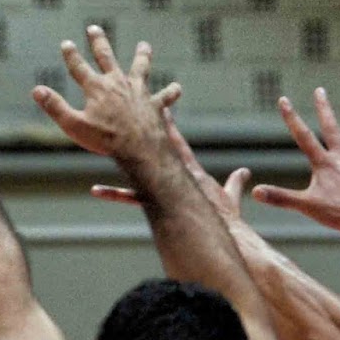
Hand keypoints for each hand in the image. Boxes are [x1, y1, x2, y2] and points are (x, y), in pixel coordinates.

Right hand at [33, 27, 180, 162]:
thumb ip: (55, 107)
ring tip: (144, 46)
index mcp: (96, 88)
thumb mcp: (74, 126)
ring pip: (140, 68)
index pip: (79, 67)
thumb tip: (36, 90)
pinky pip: (164, 97)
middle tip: (94, 28)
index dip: (71, 55)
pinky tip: (177, 88)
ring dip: (142, 56)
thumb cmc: (105, 140)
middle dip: (98, 42)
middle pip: (106, 57)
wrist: (138, 148)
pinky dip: (170, 93)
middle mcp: (117, 83)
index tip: (67, 43)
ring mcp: (138, 92)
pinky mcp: (154, 104)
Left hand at [93, 109, 274, 263]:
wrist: (226, 234)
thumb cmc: (228, 220)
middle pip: (153, 146)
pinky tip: (95, 190)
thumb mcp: (231, 198)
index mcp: (190, 171)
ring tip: (97, 145)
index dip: (165, 122)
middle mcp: (174, 175)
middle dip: (139, 127)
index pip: (175, 141)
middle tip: (122, 109)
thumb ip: (235, 184)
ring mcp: (164, 189)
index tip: (157, 105)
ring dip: (118, 156)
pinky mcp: (157, 206)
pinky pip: (131, 198)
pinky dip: (114, 194)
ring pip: (136, 168)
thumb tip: (244, 173)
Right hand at [250, 88, 339, 236]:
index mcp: (324, 164)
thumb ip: (280, 198)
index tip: (284, 100)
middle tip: (320, 90)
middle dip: (324, 109)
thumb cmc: (339, 213)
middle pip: (331, 129)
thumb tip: (256, 192)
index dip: (292, 118)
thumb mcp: (305, 206)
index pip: (303, 137)